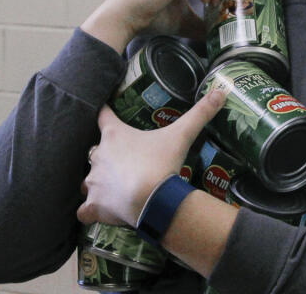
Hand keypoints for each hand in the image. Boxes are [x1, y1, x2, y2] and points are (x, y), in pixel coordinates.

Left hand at [77, 86, 228, 226]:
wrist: (150, 199)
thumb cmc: (162, 163)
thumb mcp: (182, 135)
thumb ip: (200, 113)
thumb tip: (221, 91)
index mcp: (114, 134)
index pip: (102, 115)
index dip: (103, 112)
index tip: (103, 111)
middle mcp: (98, 156)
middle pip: (94, 150)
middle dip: (104, 156)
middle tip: (120, 162)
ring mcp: (94, 182)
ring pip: (87, 180)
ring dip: (96, 182)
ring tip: (110, 187)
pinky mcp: (94, 205)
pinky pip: (84, 210)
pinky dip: (88, 211)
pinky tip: (94, 213)